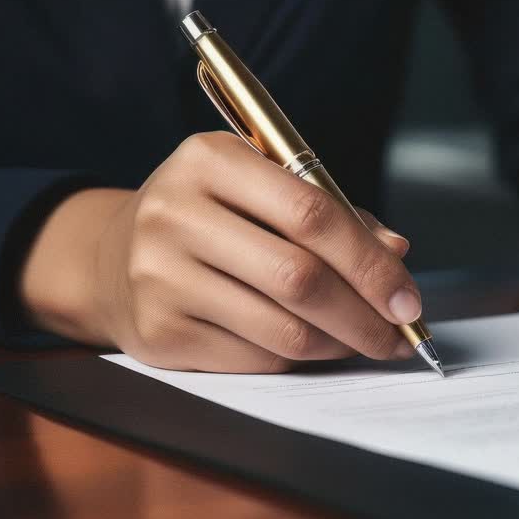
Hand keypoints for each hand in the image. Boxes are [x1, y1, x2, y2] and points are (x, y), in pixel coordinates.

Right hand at [20, 131, 419, 372]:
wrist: (111, 257)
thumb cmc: (211, 215)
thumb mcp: (261, 187)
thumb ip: (332, 212)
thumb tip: (397, 254)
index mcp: (209, 159)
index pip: (311, 212)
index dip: (370, 261)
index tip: (407, 296)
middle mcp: (175, 213)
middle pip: (299, 277)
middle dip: (364, 315)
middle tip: (398, 334)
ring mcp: (159, 277)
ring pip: (281, 328)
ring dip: (338, 342)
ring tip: (363, 340)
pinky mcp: (158, 333)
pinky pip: (255, 358)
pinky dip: (297, 357)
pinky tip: (311, 346)